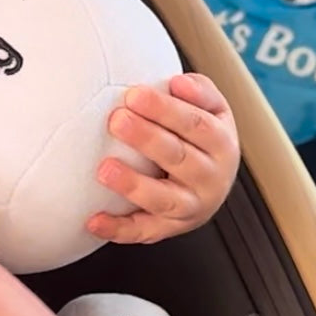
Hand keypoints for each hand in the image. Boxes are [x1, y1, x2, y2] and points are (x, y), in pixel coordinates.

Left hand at [87, 72, 239, 243]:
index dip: (165, 110)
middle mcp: (211, 179)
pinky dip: (118, 229)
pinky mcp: (169, 228)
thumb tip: (178, 83)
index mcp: (222, 144)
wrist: (211, 182)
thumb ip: (197, 91)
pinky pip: (143, 231)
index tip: (134, 95)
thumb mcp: (211, 108)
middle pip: (178, 158)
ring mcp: (191, 207)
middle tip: (117, 120)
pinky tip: (93, 221)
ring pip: (163, 199)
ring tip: (105, 168)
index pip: (196, 125)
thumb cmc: (201, 136)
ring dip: (133, 185)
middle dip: (146, 139)